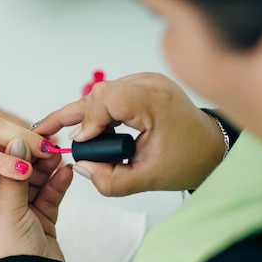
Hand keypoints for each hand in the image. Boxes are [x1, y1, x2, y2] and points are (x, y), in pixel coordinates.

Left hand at [0, 139, 72, 261]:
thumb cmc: (4, 255)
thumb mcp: (5, 210)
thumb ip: (13, 175)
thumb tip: (16, 143)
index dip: (2, 150)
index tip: (20, 134)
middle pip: (10, 174)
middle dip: (28, 158)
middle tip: (45, 142)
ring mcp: (16, 216)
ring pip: (31, 184)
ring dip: (44, 169)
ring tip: (58, 155)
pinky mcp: (38, 222)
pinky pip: (46, 198)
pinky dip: (56, 185)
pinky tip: (65, 172)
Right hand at [35, 73, 224, 194]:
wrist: (211, 147)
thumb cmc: (188, 159)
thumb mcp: (148, 179)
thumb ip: (110, 180)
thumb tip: (81, 166)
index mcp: (154, 103)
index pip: (106, 99)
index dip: (88, 121)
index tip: (81, 144)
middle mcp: (149, 84)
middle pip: (99, 93)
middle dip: (76, 116)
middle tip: (50, 132)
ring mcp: (146, 81)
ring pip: (101, 92)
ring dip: (86, 114)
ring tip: (74, 136)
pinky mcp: (142, 85)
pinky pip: (111, 93)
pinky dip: (98, 111)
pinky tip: (94, 129)